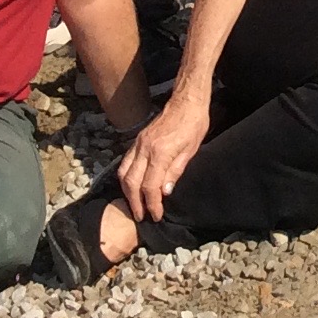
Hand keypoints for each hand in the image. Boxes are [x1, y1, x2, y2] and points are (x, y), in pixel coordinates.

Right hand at [117, 91, 210, 223]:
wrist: (187, 100)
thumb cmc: (194, 124)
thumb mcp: (191, 150)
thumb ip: (175, 172)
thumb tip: (164, 192)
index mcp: (160, 152)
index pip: (150, 186)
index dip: (152, 204)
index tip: (155, 216)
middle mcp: (145, 148)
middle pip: (131, 182)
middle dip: (135, 202)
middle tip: (141, 216)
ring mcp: (139, 143)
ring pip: (123, 172)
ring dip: (127, 191)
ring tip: (135, 204)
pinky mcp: (138, 140)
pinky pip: (125, 161)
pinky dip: (126, 177)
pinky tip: (132, 185)